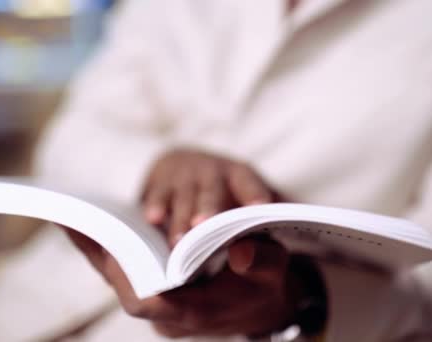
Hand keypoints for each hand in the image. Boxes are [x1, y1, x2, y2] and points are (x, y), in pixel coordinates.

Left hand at [65, 231, 302, 337]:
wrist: (260, 306)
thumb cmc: (265, 287)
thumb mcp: (273, 272)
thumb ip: (262, 263)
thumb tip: (241, 251)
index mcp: (196, 313)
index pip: (151, 305)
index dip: (127, 278)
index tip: (111, 245)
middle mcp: (170, 315)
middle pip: (125, 290)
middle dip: (101, 256)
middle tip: (78, 221)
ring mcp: (161, 306)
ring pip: (119, 282)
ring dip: (97, 251)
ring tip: (73, 218)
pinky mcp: (156, 292)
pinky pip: (124, 274)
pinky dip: (106, 251)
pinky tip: (89, 226)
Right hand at [142, 148, 280, 245]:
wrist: (186, 168)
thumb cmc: (226, 195)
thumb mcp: (248, 200)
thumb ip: (262, 227)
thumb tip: (278, 246)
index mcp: (240, 175)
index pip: (250, 182)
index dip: (255, 192)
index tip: (261, 206)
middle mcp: (212, 172)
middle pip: (212, 190)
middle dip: (208, 207)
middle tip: (204, 226)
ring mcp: (184, 176)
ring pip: (184, 196)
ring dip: (181, 218)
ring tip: (178, 242)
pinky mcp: (160, 183)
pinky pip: (157, 195)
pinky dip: (155, 206)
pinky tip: (153, 219)